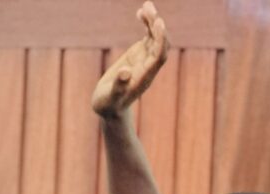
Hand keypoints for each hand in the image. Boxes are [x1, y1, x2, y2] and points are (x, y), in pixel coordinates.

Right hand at [91, 2, 168, 117]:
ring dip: (153, 22)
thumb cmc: (108, 105)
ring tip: (146, 5)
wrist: (109, 107)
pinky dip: (146, 25)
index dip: (161, 41)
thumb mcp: (110, 97)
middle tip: (149, 8)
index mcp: (144, 77)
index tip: (159, 24)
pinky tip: (140, 12)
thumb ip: (118, 86)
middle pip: (160, 44)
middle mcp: (148, 67)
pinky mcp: (138, 55)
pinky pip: (148, 37)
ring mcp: (144, 60)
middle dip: (157, 27)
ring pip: (155, 38)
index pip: (159, 57)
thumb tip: (124, 72)